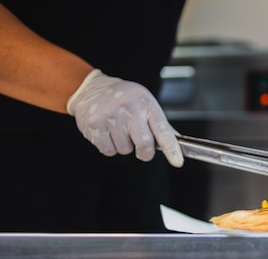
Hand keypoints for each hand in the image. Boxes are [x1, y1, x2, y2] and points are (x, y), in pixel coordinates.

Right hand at [67, 69, 183, 166]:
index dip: (171, 148)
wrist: (90, 87)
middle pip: (144, 144)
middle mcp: (129, 108)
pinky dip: (109, 147)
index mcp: (146, 102)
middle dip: (145, 152)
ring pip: (125, 149)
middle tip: (142, 149)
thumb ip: (159, 123)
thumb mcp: (144, 102)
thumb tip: (176, 142)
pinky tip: (108, 133)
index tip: (177, 161)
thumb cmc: (122, 97)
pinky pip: (108, 150)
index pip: (163, 129)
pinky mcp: (95, 124)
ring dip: (124, 146)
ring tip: (118, 131)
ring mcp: (111, 115)